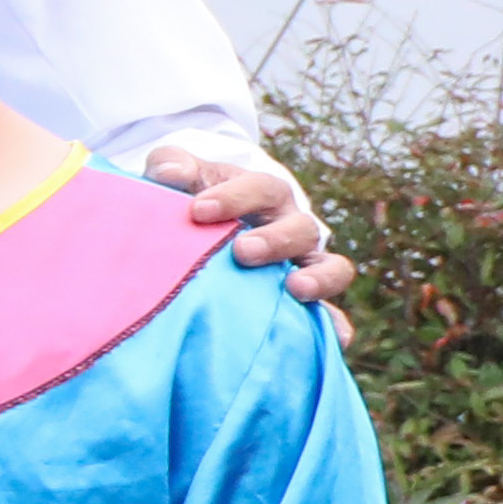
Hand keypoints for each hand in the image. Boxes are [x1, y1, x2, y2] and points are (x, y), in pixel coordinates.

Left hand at [143, 137, 351, 315]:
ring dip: (318, 278)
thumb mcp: (181, 176)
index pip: (260, 189)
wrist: (206, 226)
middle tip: (242, 251)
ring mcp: (301, 264)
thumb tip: (168, 173)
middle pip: (300, 229)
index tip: (198, 210)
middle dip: (274, 240)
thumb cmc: (194, 197)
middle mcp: (290, 227)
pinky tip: (334, 339)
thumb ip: (171, 165)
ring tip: (296, 289)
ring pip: (330, 267)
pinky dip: (334, 324)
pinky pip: (329, 314)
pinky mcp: (302, 299)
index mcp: (264, 194)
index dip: (234, 197)